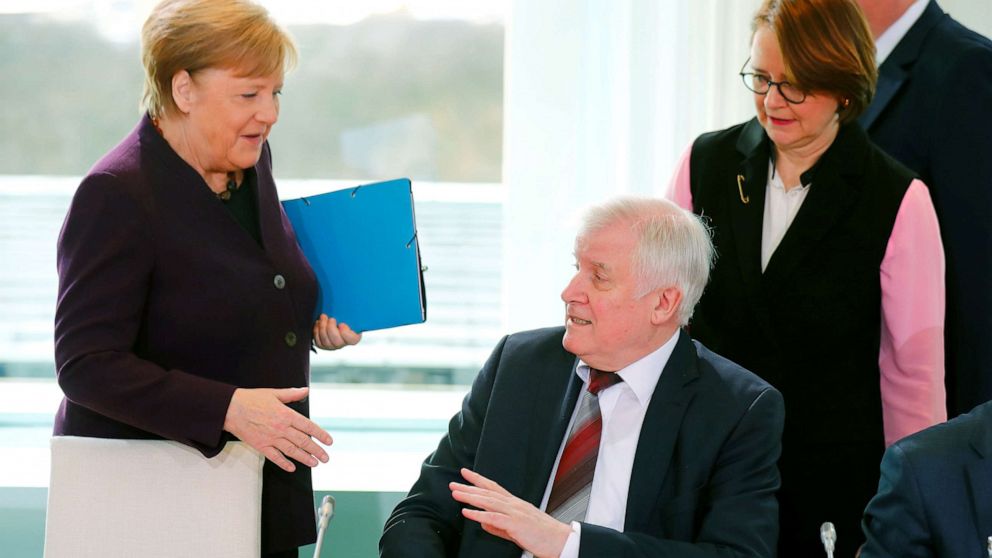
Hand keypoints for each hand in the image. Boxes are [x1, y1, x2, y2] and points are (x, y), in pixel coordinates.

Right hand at [223, 387, 331, 472]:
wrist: (230, 409)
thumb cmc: (251, 399)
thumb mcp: (274, 393)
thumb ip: (291, 394)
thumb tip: (305, 390)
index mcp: (286, 414)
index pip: (309, 426)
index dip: (321, 435)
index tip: (329, 441)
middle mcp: (281, 428)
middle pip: (303, 441)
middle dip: (317, 451)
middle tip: (326, 457)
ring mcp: (271, 438)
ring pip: (292, 451)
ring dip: (305, 458)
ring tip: (314, 464)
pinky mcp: (261, 446)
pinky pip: (275, 457)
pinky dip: (284, 463)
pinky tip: (292, 467)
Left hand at [313, 314, 361, 349]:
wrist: (336, 316)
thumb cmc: (346, 314)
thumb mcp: (352, 312)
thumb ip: (353, 312)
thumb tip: (356, 305)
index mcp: (354, 337)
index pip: (352, 339)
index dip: (345, 333)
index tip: (342, 324)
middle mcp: (343, 343)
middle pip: (337, 342)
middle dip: (331, 329)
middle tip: (331, 319)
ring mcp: (332, 345)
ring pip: (326, 342)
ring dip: (323, 328)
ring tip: (323, 317)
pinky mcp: (323, 344)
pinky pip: (318, 341)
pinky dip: (316, 331)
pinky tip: (318, 323)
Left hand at [450, 468, 571, 557]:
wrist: (561, 541)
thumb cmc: (542, 536)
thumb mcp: (516, 530)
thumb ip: (498, 526)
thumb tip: (482, 522)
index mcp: (515, 504)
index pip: (493, 488)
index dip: (479, 480)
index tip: (465, 473)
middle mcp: (514, 505)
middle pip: (488, 492)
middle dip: (469, 487)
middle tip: (453, 483)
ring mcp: (515, 513)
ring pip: (488, 501)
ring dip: (470, 496)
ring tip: (456, 494)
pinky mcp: (516, 524)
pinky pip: (494, 518)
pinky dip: (479, 514)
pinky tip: (467, 512)